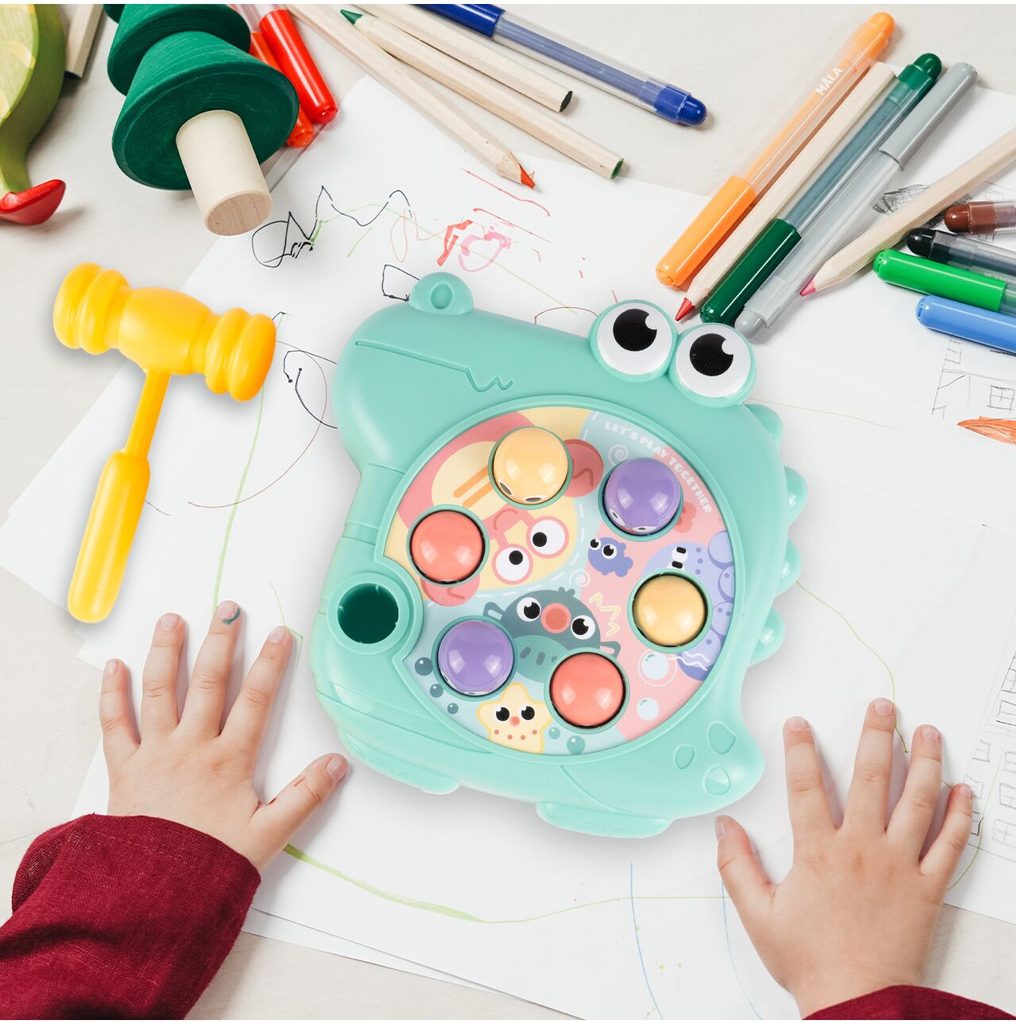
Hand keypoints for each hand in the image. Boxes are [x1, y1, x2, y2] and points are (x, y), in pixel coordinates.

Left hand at [99, 603, 347, 869]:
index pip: (256, 700)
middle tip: (228, 609)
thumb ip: (305, 796)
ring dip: (167, 652)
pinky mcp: (124, 769)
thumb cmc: (209, 866)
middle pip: (209, 683)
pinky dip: (112, 693)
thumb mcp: (269, 835)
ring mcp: (155, 754)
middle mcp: (192, 748)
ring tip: (172, 620)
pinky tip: (115, 667)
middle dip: (221, 642)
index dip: (271, 664)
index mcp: (229, 761)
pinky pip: (115, 724)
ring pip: (160, 692)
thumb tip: (338, 764)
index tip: (280, 634)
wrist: (151, 897)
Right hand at [716, 699, 972, 1016]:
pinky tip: (964, 792)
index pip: (806, 786)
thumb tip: (724, 828)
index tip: (800, 723)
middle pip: (871, 779)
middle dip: (877, 736)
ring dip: (924, 762)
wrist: (858, 1003)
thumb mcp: (758, 914)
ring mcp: (899, 866)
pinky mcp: (928, 889)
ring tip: (929, 734)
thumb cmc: (810, 961)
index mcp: (818, 852)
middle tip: (884, 707)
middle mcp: (862, 849)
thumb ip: (737, 867)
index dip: (800, 749)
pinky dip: (959, 817)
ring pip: (917, 802)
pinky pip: (949, 846)